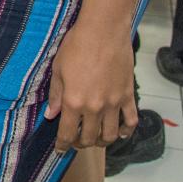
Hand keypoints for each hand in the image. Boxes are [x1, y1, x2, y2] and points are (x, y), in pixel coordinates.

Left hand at [44, 20, 135, 150]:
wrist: (103, 31)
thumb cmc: (76, 46)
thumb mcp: (58, 70)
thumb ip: (56, 95)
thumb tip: (51, 115)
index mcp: (74, 102)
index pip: (68, 133)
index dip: (63, 145)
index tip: (60, 150)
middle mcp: (95, 107)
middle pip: (89, 138)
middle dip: (81, 144)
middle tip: (76, 142)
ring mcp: (114, 103)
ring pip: (110, 135)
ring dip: (102, 142)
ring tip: (96, 139)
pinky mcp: (128, 96)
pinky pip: (130, 121)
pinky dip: (126, 131)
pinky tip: (120, 133)